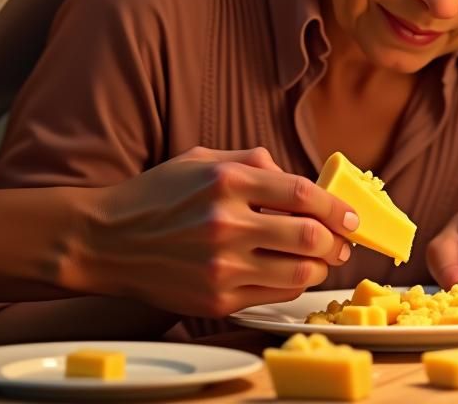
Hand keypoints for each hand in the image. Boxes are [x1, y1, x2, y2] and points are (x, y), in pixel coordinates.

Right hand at [82, 146, 358, 317]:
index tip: (350, 216)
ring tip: (317, 259)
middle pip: (309, 236)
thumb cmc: (156, 195)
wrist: (106, 240)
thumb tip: (293, 174)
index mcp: (227, 180)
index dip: (336, 206)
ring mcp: (222, 265)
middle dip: (335, 241)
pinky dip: (290, 284)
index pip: (302, 194)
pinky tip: (287, 272)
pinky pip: (274, 295)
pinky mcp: (217, 298)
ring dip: (318, 266)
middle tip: (341, 241)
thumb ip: (250, 161)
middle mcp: (227, 223)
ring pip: (298, 272)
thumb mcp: (200, 158)